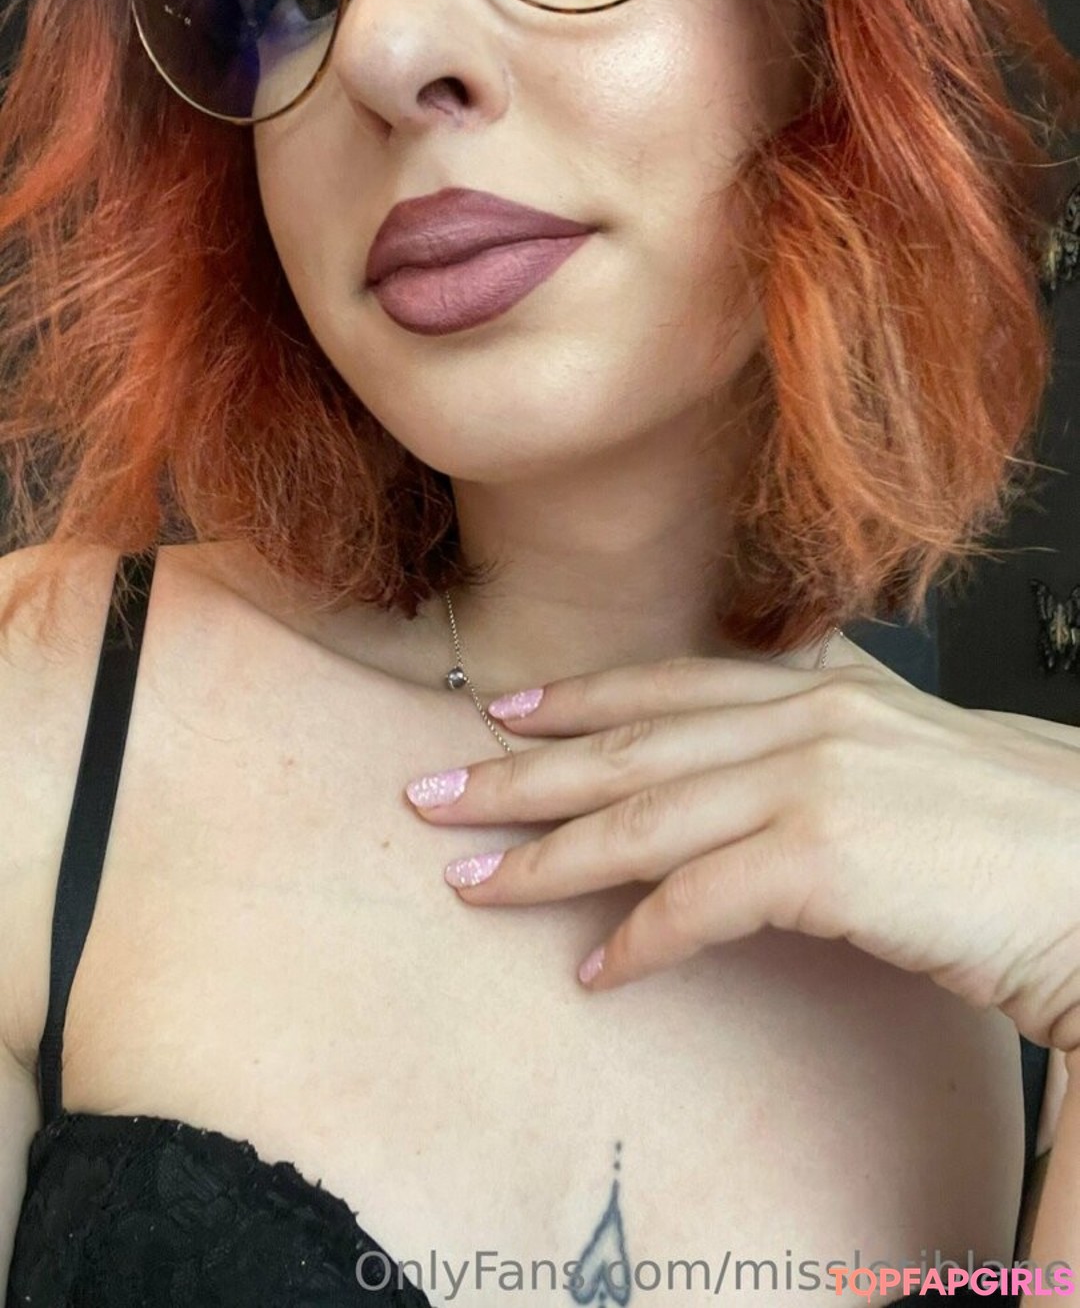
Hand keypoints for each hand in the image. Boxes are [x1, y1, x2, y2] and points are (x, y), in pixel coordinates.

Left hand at [402, 657, 1079, 1052]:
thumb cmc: (1026, 833)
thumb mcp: (912, 764)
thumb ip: (828, 755)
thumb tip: (758, 787)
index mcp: (827, 692)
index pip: (672, 686)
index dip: (581, 698)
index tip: (509, 712)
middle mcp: (809, 719)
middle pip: (631, 745)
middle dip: (522, 773)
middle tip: (436, 794)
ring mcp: (814, 780)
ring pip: (643, 817)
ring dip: (547, 856)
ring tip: (474, 881)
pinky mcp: (827, 857)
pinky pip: (700, 903)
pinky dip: (641, 939)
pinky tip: (600, 971)